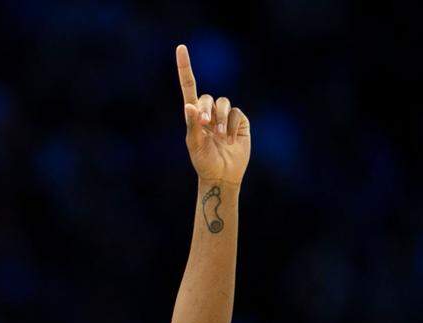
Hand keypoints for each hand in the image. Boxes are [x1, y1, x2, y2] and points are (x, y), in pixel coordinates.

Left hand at [176, 44, 250, 184]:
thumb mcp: (195, 145)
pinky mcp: (240, 122)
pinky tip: (229, 140)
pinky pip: (237, 114)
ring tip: (219, 137)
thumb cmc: (204, 162)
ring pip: (224, 103)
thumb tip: (188, 105)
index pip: (189, 87)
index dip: (185, 68)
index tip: (181, 48)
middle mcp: (209, 113)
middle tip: (205, 126)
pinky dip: (232, 126)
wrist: (222, 176)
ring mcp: (225, 116)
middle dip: (206, 110)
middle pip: (207, 97)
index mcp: (193, 116)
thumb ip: (193, 125)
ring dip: (221, 119)